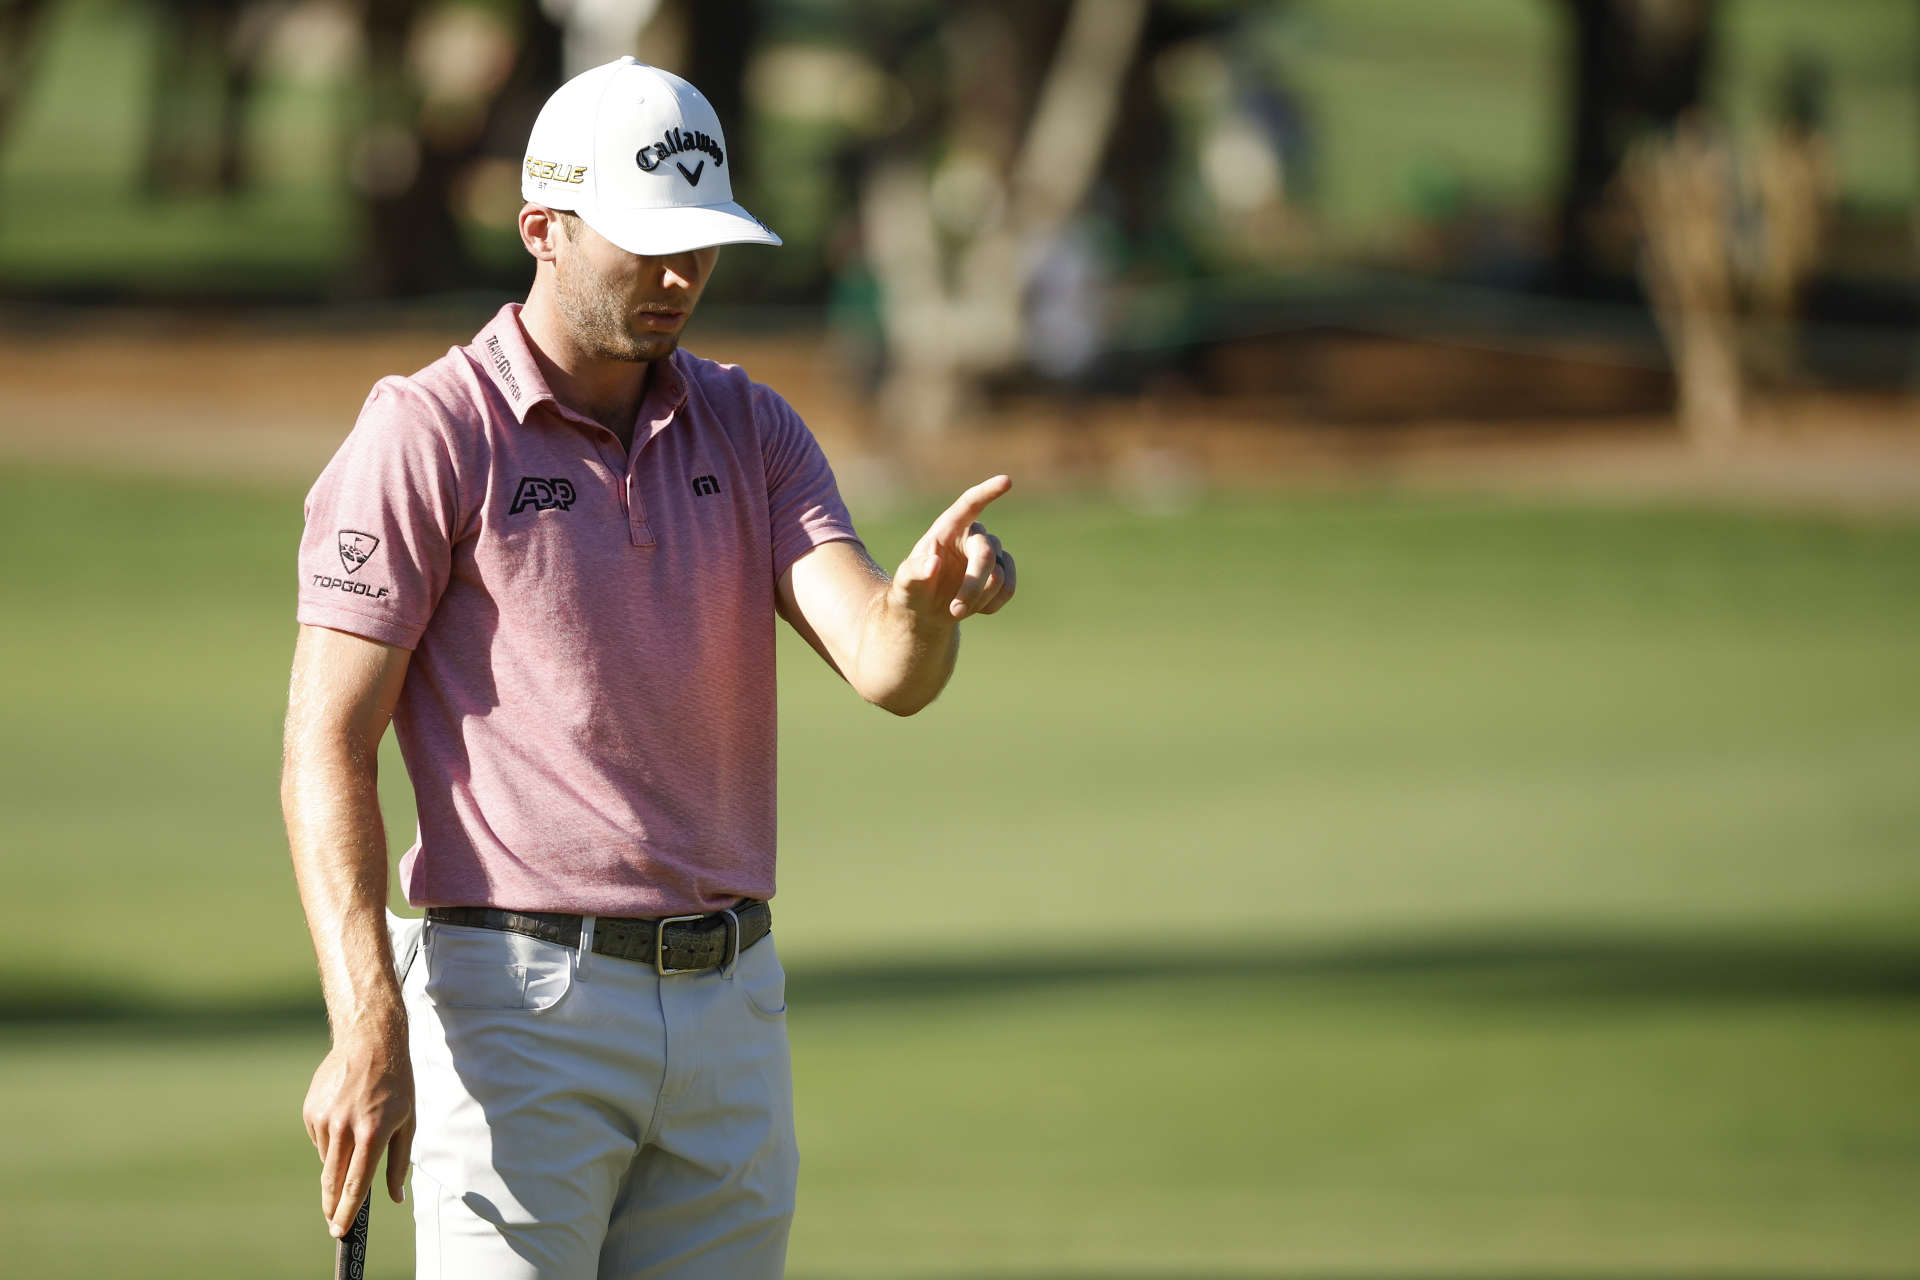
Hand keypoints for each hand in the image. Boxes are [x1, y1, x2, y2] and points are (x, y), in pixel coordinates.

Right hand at [302, 1018, 413, 1237]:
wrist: (369, 1042)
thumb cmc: (397, 1084)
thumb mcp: (409, 1122)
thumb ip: (399, 1163)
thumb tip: (394, 1198)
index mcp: (373, 1132)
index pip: (356, 1184)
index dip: (347, 1212)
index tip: (340, 1232)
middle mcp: (344, 1128)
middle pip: (333, 1181)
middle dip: (332, 1206)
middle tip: (334, 1222)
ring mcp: (324, 1119)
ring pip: (327, 1160)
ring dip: (338, 1163)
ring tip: (356, 1137)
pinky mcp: (310, 1111)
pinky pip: (319, 1140)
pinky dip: (331, 1140)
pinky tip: (344, 1117)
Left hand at [889, 475, 1017, 620]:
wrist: (926, 610)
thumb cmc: (912, 589)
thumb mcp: (904, 583)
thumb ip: (914, 572)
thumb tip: (934, 563)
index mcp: (948, 528)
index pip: (970, 504)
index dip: (987, 492)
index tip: (1006, 481)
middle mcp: (972, 536)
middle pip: (986, 553)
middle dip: (973, 584)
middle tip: (955, 611)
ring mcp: (991, 555)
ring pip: (999, 575)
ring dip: (978, 599)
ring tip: (956, 610)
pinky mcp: (1002, 574)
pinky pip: (1009, 588)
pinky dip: (993, 604)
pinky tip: (975, 610)